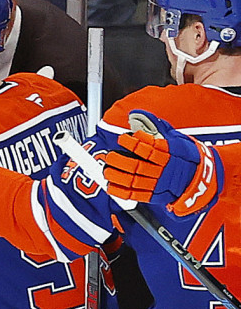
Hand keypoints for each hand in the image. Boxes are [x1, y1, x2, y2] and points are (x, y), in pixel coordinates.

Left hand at [103, 110, 220, 216]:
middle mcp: (164, 169)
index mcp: (170, 153)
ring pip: (134, 180)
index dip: (133, 143)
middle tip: (110, 156)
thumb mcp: (176, 137)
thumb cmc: (186, 155)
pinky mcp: (155, 195)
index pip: (149, 148)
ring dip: (117, 176)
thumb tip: (137, 113)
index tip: (122, 138)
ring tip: (107, 170)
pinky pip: (135, 195)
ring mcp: (159, 183)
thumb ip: (156, 126)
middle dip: (120, 161)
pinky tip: (110, 186)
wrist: (201, 177)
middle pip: (138, 166)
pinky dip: (121, 191)